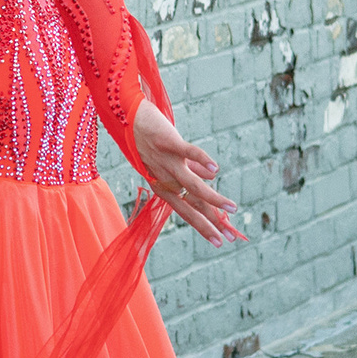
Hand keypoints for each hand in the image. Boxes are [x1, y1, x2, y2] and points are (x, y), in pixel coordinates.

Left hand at [132, 99, 246, 244]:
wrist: (125, 116)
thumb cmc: (150, 137)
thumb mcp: (169, 158)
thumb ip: (192, 168)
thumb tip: (214, 175)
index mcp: (162, 185)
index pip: (186, 210)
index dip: (204, 225)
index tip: (220, 241)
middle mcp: (164, 178)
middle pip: (191, 205)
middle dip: (210, 222)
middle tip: (229, 238)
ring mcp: (166, 161)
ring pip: (191, 184)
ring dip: (212, 197)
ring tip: (231, 208)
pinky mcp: (167, 142)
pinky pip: (187, 152)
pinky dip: (201, 159)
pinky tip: (216, 168)